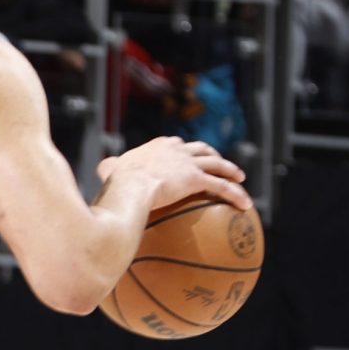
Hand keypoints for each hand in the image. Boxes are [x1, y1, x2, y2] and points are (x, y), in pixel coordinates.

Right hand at [97, 136, 253, 215]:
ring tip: (240, 177)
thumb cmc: (117, 181)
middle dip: (211, 155)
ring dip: (230, 169)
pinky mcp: (196, 178)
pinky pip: (221, 187)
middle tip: (218, 163)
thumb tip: (102, 170)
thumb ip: (109, 168)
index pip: (176, 144)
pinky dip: (235, 194)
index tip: (187, 156)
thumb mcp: (110, 170)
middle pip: (200, 149)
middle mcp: (177, 149)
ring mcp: (188, 163)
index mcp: (158, 146)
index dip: (183, 150)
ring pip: (216, 164)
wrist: (129, 184)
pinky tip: (246, 205)